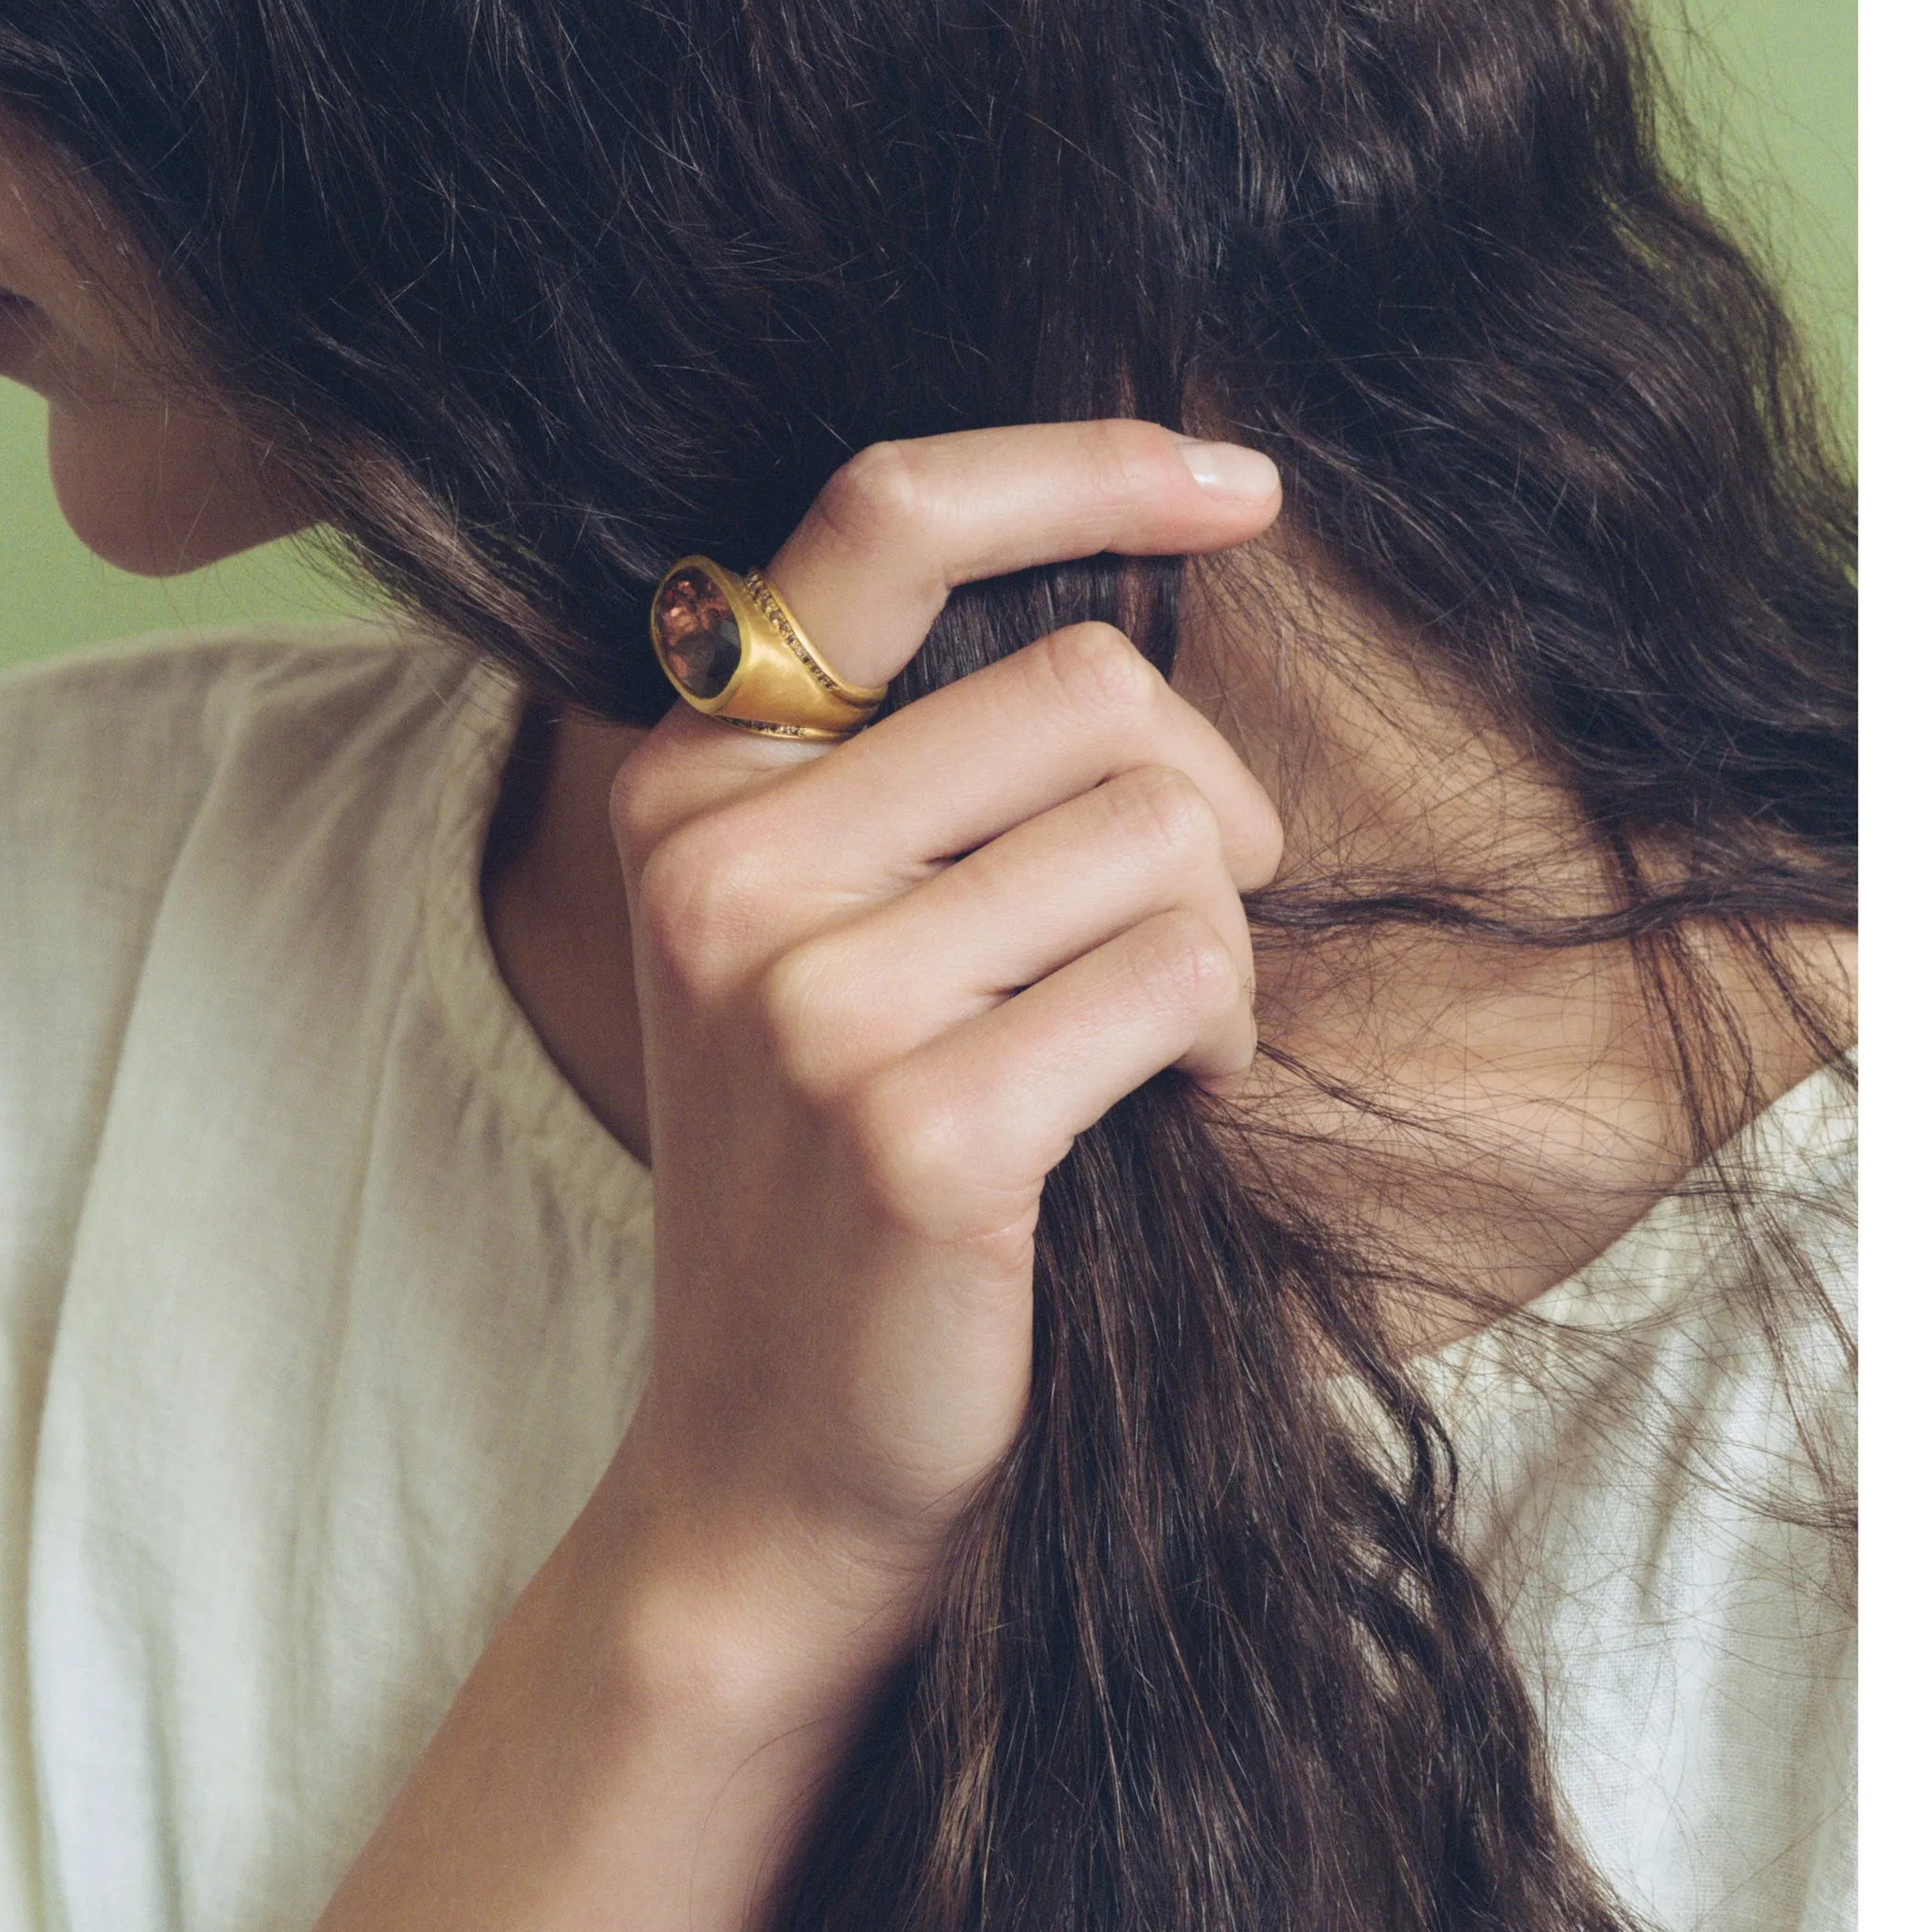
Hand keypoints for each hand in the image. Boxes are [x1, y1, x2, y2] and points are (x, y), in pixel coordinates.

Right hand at [601, 421, 1284, 1695]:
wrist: (777, 1465)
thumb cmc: (841, 1175)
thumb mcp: (826, 932)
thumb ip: (924, 765)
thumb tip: (1157, 598)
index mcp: (690, 777)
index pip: (883, 517)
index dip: (1082, 466)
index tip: (1241, 481)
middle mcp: (718, 859)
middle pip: (1090, 684)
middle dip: (1201, 796)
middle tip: (1187, 916)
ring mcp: (805, 996)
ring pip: (1157, 831)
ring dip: (1212, 935)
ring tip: (1145, 1037)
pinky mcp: (916, 1126)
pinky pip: (1179, 975)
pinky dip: (1217, 1034)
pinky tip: (1157, 1109)